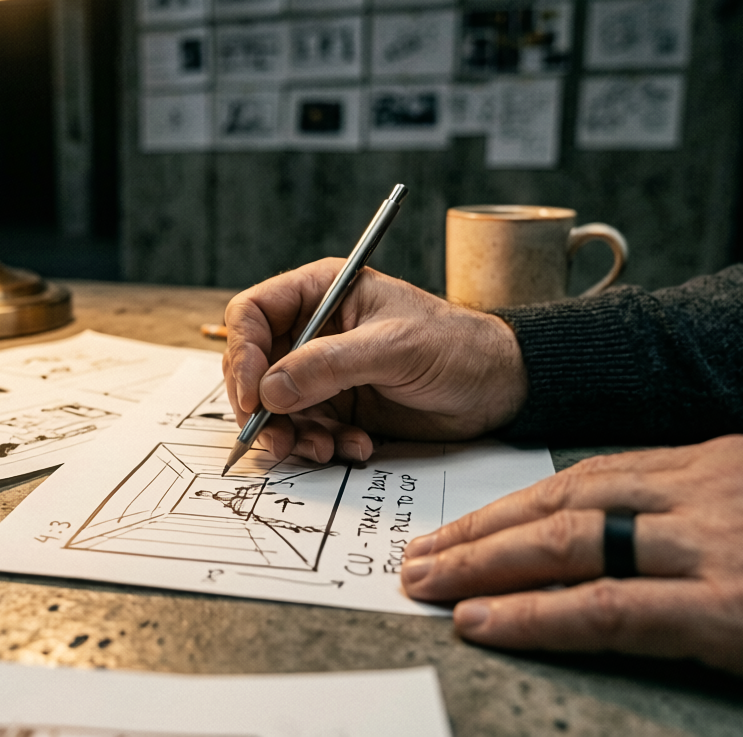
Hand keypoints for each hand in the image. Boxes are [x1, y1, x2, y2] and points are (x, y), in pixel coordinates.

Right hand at [222, 259, 527, 461]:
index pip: (252, 315)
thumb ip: (328, 366)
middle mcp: (314, 331)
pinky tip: (355, 447)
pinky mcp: (340, 407)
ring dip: (292, 435)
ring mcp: (324, 372)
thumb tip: (270, 390)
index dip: (242, 354)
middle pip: (254, 367)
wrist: (499, 387)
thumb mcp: (392, 348)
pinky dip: (322, 446)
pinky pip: (307, 431)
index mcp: (320, 293)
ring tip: (323, 449)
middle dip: (262, 407)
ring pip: (276, 407)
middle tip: (277, 438)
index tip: (252, 397)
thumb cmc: (456, 346)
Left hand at [401, 435, 742, 718]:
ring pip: (569, 545)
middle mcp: (706, 491)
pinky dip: (535, 616)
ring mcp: (717, 548)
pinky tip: (485, 622)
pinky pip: (607, 610)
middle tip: (420, 554)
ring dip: (483, 567)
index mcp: (719, 462)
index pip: (588, 476)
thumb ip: (716, 509)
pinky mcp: (732, 612)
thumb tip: (646, 532)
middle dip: (480, 530)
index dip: (516, 504)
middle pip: (561, 502)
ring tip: (427, 585)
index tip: (467, 525)